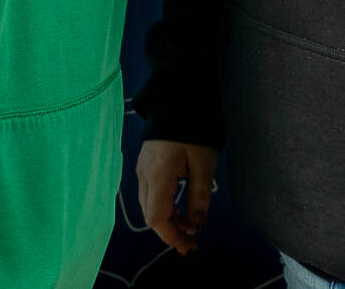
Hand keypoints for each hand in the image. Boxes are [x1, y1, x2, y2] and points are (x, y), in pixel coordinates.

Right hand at [136, 139, 217, 254]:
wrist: (176, 99)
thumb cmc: (193, 129)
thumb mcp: (203, 164)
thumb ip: (199, 196)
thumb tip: (197, 225)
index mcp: (158, 175)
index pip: (156, 218)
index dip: (172, 236)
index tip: (189, 246)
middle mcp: (144, 175)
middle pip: (151, 215)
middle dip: (171, 231)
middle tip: (193, 240)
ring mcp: (142, 169)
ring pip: (150, 206)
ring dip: (168, 220)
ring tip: (191, 225)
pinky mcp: (145, 165)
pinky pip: (150, 194)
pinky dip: (165, 206)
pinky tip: (180, 208)